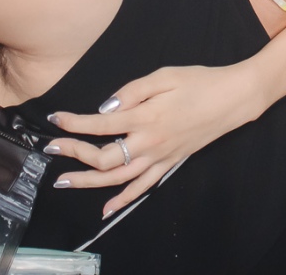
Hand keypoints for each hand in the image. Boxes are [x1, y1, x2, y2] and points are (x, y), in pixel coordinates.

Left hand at [44, 63, 267, 217]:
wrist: (233, 98)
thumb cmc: (199, 81)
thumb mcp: (165, 75)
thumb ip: (132, 90)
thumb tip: (106, 107)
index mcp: (146, 116)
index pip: (101, 123)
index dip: (75, 122)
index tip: (55, 119)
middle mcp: (150, 142)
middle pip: (103, 157)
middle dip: (74, 153)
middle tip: (51, 149)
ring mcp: (160, 157)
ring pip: (118, 178)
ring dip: (88, 182)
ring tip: (64, 182)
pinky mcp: (170, 163)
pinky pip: (143, 187)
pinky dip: (124, 201)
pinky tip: (106, 210)